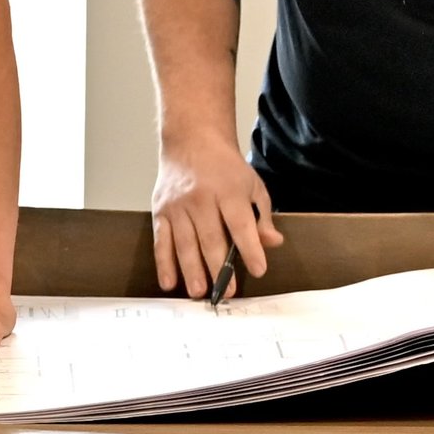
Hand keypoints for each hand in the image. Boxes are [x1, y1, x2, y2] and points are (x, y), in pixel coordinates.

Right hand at [151, 136, 284, 297]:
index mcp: (228, 190)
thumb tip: (272, 242)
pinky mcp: (161, 210)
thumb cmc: (226, 168)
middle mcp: (201, 198)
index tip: (258, 270)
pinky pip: (161, 241)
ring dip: (192, 270)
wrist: (192, 141)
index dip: (250, 249)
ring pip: (185, 243)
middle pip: (211, 238)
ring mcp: (178, 205)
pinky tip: (169, 282)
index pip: (241, 224)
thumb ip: (262, 217)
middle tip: (227, 292)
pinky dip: (164, 263)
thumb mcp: (253, 186)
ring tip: (199, 292)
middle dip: (219, 268)